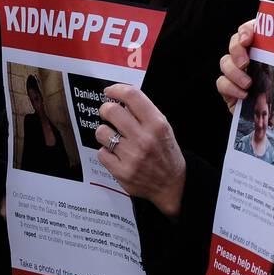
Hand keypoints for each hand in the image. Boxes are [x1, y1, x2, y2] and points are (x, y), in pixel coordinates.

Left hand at [95, 84, 186, 218]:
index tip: (110, 92)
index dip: (116, 90)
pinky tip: (117, 155)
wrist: (172, 184)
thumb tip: (121, 99)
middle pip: (111, 111)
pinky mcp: (121, 171)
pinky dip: (107, 152)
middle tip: (108, 113)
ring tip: (114, 138)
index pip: (132, 96)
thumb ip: (144, 113)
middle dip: (106, 109)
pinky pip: (101, 153)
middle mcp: (144, 138)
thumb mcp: (164, 128)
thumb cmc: (166, 153)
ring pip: (101, 132)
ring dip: (105, 133)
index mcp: (157, 124)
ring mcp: (132, 156)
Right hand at [216, 20, 256, 113]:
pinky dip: (231, 88)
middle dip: (236, 50)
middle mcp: (248, 55)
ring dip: (234, 72)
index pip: (249, 29)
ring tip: (249, 84)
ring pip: (224, 62)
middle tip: (245, 63)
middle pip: (234, 42)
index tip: (248, 39)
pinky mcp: (229, 88)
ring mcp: (236, 71)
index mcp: (263, 46)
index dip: (246, 30)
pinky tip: (244, 95)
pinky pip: (221, 82)